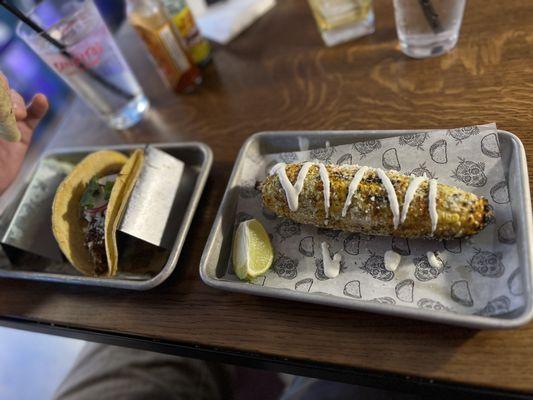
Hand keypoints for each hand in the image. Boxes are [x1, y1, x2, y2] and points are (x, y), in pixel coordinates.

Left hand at [0, 74, 48, 193]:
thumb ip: (0, 118)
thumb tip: (8, 110)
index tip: (2, 106)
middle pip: (2, 89)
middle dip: (5, 93)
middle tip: (6, 111)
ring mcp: (7, 123)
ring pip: (15, 100)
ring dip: (16, 102)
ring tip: (18, 116)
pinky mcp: (22, 134)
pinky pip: (34, 117)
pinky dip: (38, 107)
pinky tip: (41, 100)